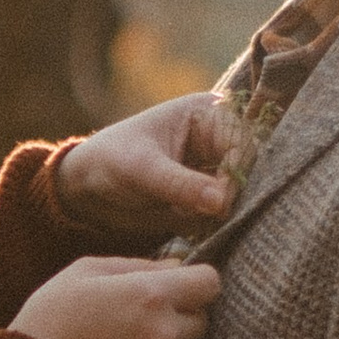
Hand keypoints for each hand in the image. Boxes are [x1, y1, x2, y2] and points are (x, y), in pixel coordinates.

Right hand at [12, 254, 221, 338]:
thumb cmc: (51, 319)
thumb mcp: (84, 272)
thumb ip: (137, 265)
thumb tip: (177, 267)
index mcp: (151, 294)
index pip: (210, 282)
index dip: (195, 282)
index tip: (178, 288)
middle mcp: (166, 332)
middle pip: (202, 319)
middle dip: (180, 317)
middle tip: (142, 323)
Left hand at [52, 95, 234, 242]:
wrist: (88, 186)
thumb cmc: (112, 161)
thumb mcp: (143, 171)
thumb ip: (181, 185)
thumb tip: (221, 203)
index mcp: (206, 114)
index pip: (243, 141)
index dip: (236, 171)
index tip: (219, 201)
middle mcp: (216, 139)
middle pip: (249, 169)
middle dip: (232, 195)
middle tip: (209, 217)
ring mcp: (214, 168)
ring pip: (239, 194)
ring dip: (222, 212)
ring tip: (187, 218)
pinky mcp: (206, 195)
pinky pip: (222, 212)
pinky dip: (211, 224)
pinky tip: (185, 224)